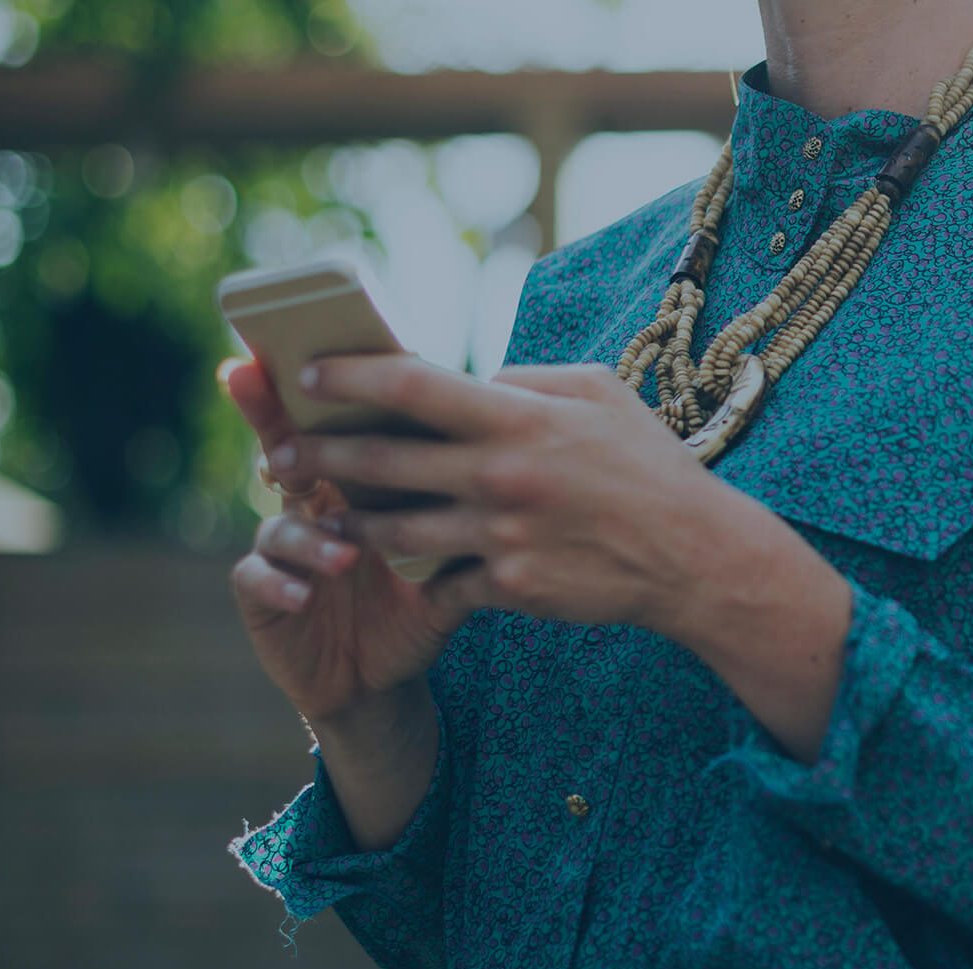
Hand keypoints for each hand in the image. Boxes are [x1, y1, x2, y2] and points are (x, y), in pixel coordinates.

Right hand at [222, 358, 469, 724]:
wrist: (383, 678)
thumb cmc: (419, 603)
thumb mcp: (451, 554)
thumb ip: (469, 505)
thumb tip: (514, 450)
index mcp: (354, 483)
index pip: (337, 424)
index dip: (319, 387)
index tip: (309, 350)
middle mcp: (310, 504)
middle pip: (284, 448)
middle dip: (269, 420)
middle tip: (271, 404)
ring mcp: (280, 547)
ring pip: (280, 522)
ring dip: (309, 536)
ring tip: (345, 556)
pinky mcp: (262, 594)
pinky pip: (256, 578)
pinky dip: (280, 582)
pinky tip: (304, 594)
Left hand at [271, 359, 757, 642]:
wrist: (694, 556)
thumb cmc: (647, 464)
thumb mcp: (598, 393)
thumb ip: (526, 381)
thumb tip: (473, 379)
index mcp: (517, 417)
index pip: (410, 385)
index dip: (348, 377)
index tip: (307, 375)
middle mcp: (500, 475)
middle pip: (380, 461)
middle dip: (317, 455)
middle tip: (278, 454)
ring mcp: (502, 536)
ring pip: (394, 531)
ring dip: (348, 523)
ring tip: (321, 515)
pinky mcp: (510, 587)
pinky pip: (442, 581)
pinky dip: (420, 574)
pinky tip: (397, 569)